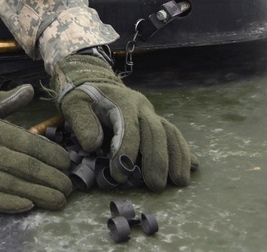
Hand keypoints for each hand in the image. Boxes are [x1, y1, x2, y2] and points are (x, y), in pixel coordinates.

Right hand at [0, 94, 71, 212]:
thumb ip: (5, 102)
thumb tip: (28, 90)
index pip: (31, 143)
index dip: (53, 156)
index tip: (67, 164)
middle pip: (28, 167)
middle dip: (54, 179)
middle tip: (70, 188)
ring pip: (16, 186)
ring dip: (41, 195)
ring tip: (59, 201)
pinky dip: (12, 204)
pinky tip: (28, 206)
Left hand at [55, 54, 193, 190]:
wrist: (95, 81)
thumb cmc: (83, 97)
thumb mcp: (74, 104)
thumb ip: (82, 122)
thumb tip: (93, 145)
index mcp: (122, 102)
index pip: (129, 129)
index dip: (126, 152)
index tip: (119, 176)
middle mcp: (141, 106)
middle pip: (155, 132)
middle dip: (157, 160)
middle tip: (155, 185)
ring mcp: (151, 113)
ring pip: (170, 132)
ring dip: (177, 157)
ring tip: (180, 181)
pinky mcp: (156, 120)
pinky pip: (175, 134)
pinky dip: (184, 150)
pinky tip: (192, 166)